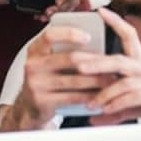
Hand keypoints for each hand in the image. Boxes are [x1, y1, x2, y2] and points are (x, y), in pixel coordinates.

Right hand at [1, 25, 116, 130]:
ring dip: (97, 80)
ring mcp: (36, 84)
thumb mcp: (47, 61)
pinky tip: (100, 94)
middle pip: (70, 59)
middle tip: (112, 63)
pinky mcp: (42, 101)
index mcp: (35, 49)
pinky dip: (89, 96)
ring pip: (75, 80)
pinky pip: (72, 97)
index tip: (89, 37)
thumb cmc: (46, 78)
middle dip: (95, 61)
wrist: (28, 106)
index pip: (50, 35)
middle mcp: (33, 65)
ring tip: (111, 79)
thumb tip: (96, 44)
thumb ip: (63, 51)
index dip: (70, 34)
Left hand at [37, 0, 87, 21]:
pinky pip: (60, 12)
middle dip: (58, 9)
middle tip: (48, 11)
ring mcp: (72, 1)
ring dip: (54, 14)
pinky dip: (52, 15)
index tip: (57, 1)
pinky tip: (42, 17)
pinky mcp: (67, 5)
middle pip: (68, 4)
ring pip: (64, 10)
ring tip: (44, 16)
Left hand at [74, 8, 140, 125]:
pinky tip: (107, 110)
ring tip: (90, 102)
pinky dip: (118, 104)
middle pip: (119, 59)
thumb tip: (94, 116)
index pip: (130, 35)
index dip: (116, 22)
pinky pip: (135, 97)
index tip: (101, 11)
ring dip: (105, 92)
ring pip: (125, 81)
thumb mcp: (138, 103)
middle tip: (76, 64)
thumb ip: (116, 107)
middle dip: (97, 62)